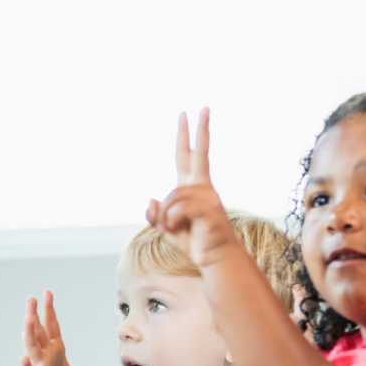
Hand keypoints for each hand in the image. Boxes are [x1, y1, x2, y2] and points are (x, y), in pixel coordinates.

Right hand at [0, 291, 110, 365]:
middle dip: (35, 314)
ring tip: (28, 318)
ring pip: (31, 347)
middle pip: (38, 331)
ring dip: (29, 333)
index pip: (51, 327)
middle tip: (32, 297)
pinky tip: (23, 359)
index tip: (47, 293)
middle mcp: (42, 355)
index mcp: (52, 351)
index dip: (49, 310)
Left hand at [146, 108, 237, 269]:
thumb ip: (155, 214)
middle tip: (203, 107)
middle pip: (198, 154)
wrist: (214, 258)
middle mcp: (203, 187)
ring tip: (172, 228)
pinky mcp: (208, 210)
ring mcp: (208, 197)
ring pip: (172, 197)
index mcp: (194, 187)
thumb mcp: (165, 227)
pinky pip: (177, 210)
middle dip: (199, 130)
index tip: (189, 114)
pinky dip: (170, 222)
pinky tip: (177, 229)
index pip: (189, 156)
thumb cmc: (193, 242)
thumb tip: (151, 199)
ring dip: (165, 217)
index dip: (187, 136)